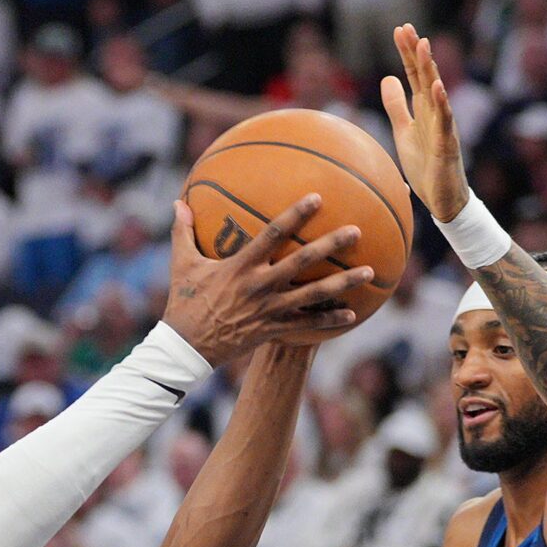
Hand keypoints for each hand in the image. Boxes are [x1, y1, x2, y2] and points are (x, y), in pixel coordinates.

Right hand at [161, 198, 369, 361]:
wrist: (186, 348)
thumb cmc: (184, 302)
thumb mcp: (182, 264)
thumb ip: (183, 231)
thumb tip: (178, 202)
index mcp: (240, 266)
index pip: (272, 234)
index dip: (296, 215)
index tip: (317, 198)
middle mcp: (259, 286)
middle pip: (301, 262)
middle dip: (330, 245)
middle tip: (356, 231)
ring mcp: (268, 309)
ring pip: (312, 294)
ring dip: (342, 283)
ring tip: (369, 271)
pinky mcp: (272, 329)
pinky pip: (305, 325)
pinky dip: (329, 320)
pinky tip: (352, 314)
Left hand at [380, 24, 470, 223]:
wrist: (442, 198)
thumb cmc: (426, 164)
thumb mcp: (403, 131)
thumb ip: (396, 106)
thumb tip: (387, 79)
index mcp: (423, 108)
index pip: (414, 74)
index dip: (407, 53)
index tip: (399, 29)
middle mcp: (435, 112)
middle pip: (425, 76)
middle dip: (416, 52)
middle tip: (407, 28)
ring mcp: (443, 126)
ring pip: (436, 92)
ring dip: (430, 68)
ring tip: (423, 46)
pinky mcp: (447, 144)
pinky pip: (445, 121)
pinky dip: (442, 104)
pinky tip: (438, 86)